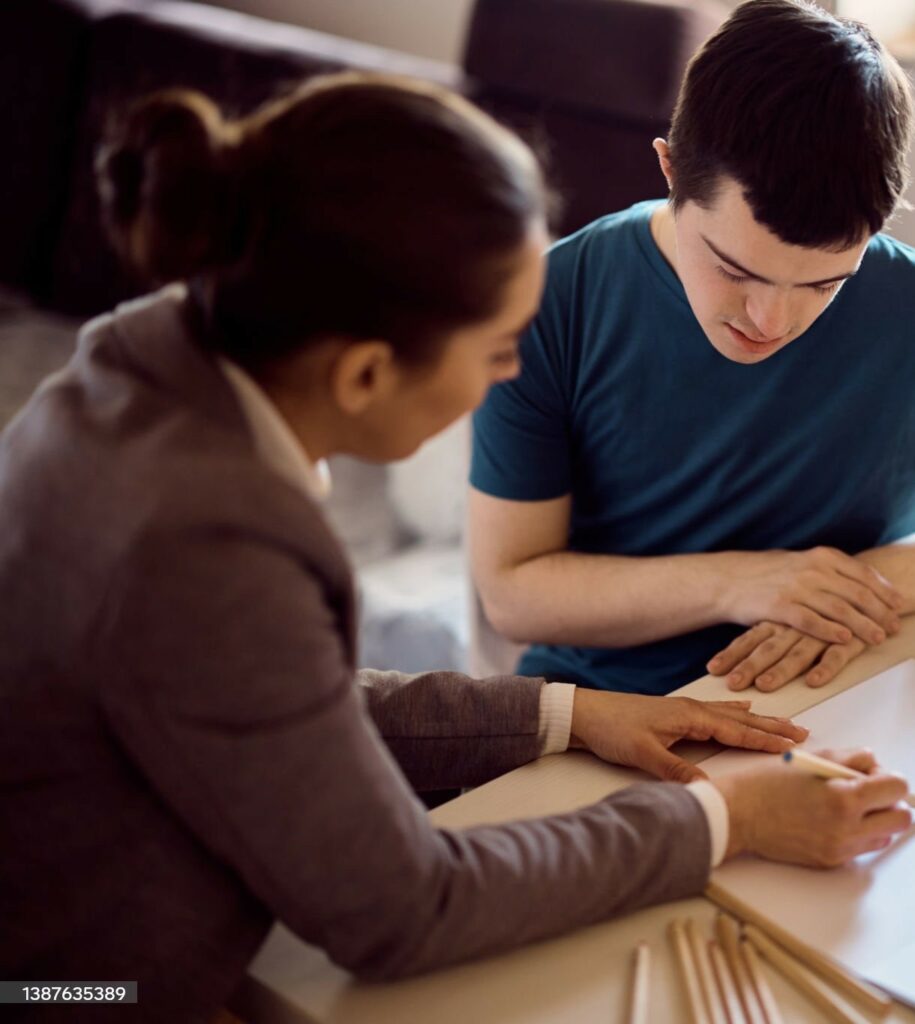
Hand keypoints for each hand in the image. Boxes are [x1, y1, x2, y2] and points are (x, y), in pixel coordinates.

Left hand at [569, 690, 807, 782]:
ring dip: (756, 720)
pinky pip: (714, 712)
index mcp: (689, 716)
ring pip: (729, 715)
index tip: (794, 744)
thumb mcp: (643, 754)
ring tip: (781, 721)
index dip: (766, 738)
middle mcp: (690, 709)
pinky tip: (740, 709)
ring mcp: (682, 710)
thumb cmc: (611, 729)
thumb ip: (677, 771)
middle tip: (802, 730)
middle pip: (740, 719)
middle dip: (771, 726)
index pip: (736, 730)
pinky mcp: (673, 715)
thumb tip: (709, 790)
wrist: (583, 713)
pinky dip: (734, 712)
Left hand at [707, 621, 865, 690]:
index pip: (749, 639)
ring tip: (764, 685)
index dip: (731, 654)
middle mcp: (795, 626)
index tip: (712, 670)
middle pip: (768, 648)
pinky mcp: (849, 639)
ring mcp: (821, 633)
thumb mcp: (787, 615)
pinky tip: (813, 681)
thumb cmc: (816, 606)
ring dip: (781, 670)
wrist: (860, 583)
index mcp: (778, 620)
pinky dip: (825, 668)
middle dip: (749, 667)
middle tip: (732, 684)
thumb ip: (764, 632)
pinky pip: (836, 655)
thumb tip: (733, 653)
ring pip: (798, 653)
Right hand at [714, 749, 911, 866]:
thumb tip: (872, 762)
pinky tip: (832, 819)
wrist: (738, 815)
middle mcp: (847, 828)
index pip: (897, 789)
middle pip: (901, 819)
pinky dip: (856, 833)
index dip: (888, 777)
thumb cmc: (765, 785)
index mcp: (844, 797)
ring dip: (875, 819)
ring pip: (885, 836)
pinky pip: (861, 848)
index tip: (874, 774)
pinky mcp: (831, 861)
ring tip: (847, 806)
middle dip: (890, 802)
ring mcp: (840, 848)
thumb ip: (848, 759)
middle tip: (868, 792)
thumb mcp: (809, 759)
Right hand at [715, 547, 901, 644]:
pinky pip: (811, 621)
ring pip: (839, 608)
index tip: (899, 605)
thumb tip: (860, 581)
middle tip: (894, 626)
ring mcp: (796, 587)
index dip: (884, 591)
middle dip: (879, 611)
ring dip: (862, 625)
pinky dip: (831, 631)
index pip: (863, 574)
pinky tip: (845, 639)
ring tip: (877, 637)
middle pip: (856, 592)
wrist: (728, 579)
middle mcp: (811, 569)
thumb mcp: (800, 562)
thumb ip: (829, 570)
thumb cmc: (766, 574)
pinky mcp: (780, 606)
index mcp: (820, 556)